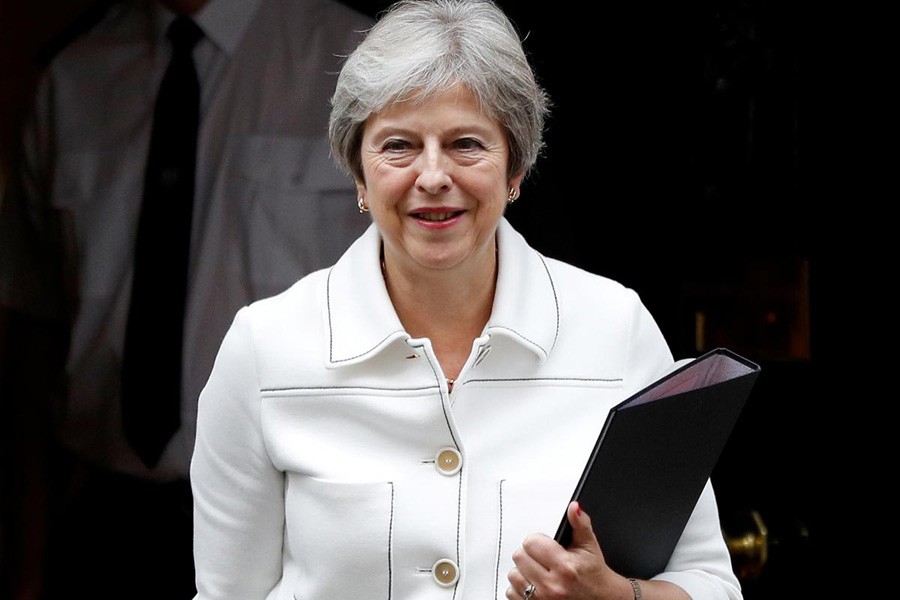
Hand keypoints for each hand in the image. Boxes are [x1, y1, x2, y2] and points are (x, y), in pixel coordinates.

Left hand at [505, 501, 624, 599]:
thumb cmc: (593, 575)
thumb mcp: (590, 546)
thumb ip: (580, 524)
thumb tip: (574, 507)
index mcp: (565, 566)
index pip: (531, 542)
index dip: (538, 541)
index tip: (546, 545)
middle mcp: (552, 585)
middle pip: (519, 557)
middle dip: (530, 554)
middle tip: (543, 558)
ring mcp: (542, 599)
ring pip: (513, 575)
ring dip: (523, 571)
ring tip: (538, 571)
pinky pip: (511, 593)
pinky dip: (520, 588)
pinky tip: (534, 584)